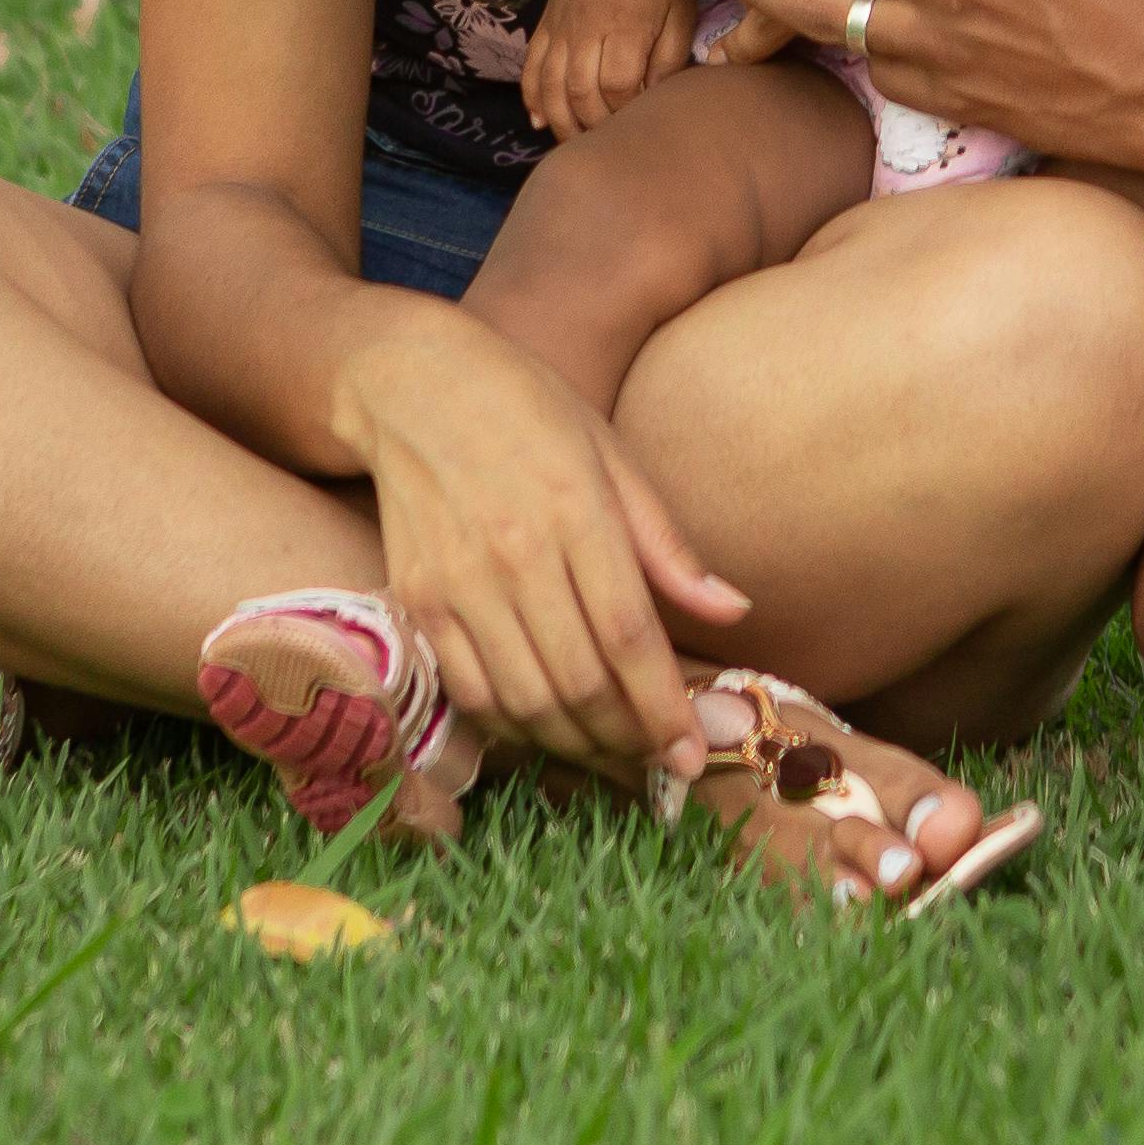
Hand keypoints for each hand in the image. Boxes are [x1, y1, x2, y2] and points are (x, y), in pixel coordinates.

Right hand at [327, 315, 748, 776]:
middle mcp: (513, 554)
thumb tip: (733, 610)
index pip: (628, 634)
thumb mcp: (611, 455)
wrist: (410, 385)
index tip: (692, 753)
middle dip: (627, 739)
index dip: (663, 706)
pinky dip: (512, 725)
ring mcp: (458, 582)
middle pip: (579, 681)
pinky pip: (469, 690)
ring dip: (574, 744)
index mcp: (575, 510)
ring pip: (524, 700)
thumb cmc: (527, 411)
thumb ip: (667, 544)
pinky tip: (546, 726)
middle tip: (658, 759)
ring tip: (611, 752)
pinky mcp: (417, 600)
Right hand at [522, 0, 697, 136]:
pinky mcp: (546, 22)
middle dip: (591, 125)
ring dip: (558, 120)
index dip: (625, 113)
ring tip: (574, 144)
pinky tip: (539, 120)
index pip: (618, 85)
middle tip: (605, 144)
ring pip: (548, 84)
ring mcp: (560, 25)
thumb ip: (670, 61)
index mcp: (625, 26)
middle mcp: (585, 27)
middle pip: (578, 90)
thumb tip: (653, 103)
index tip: (637, 125)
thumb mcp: (682, 15)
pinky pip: (530, 65)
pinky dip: (530, 97)